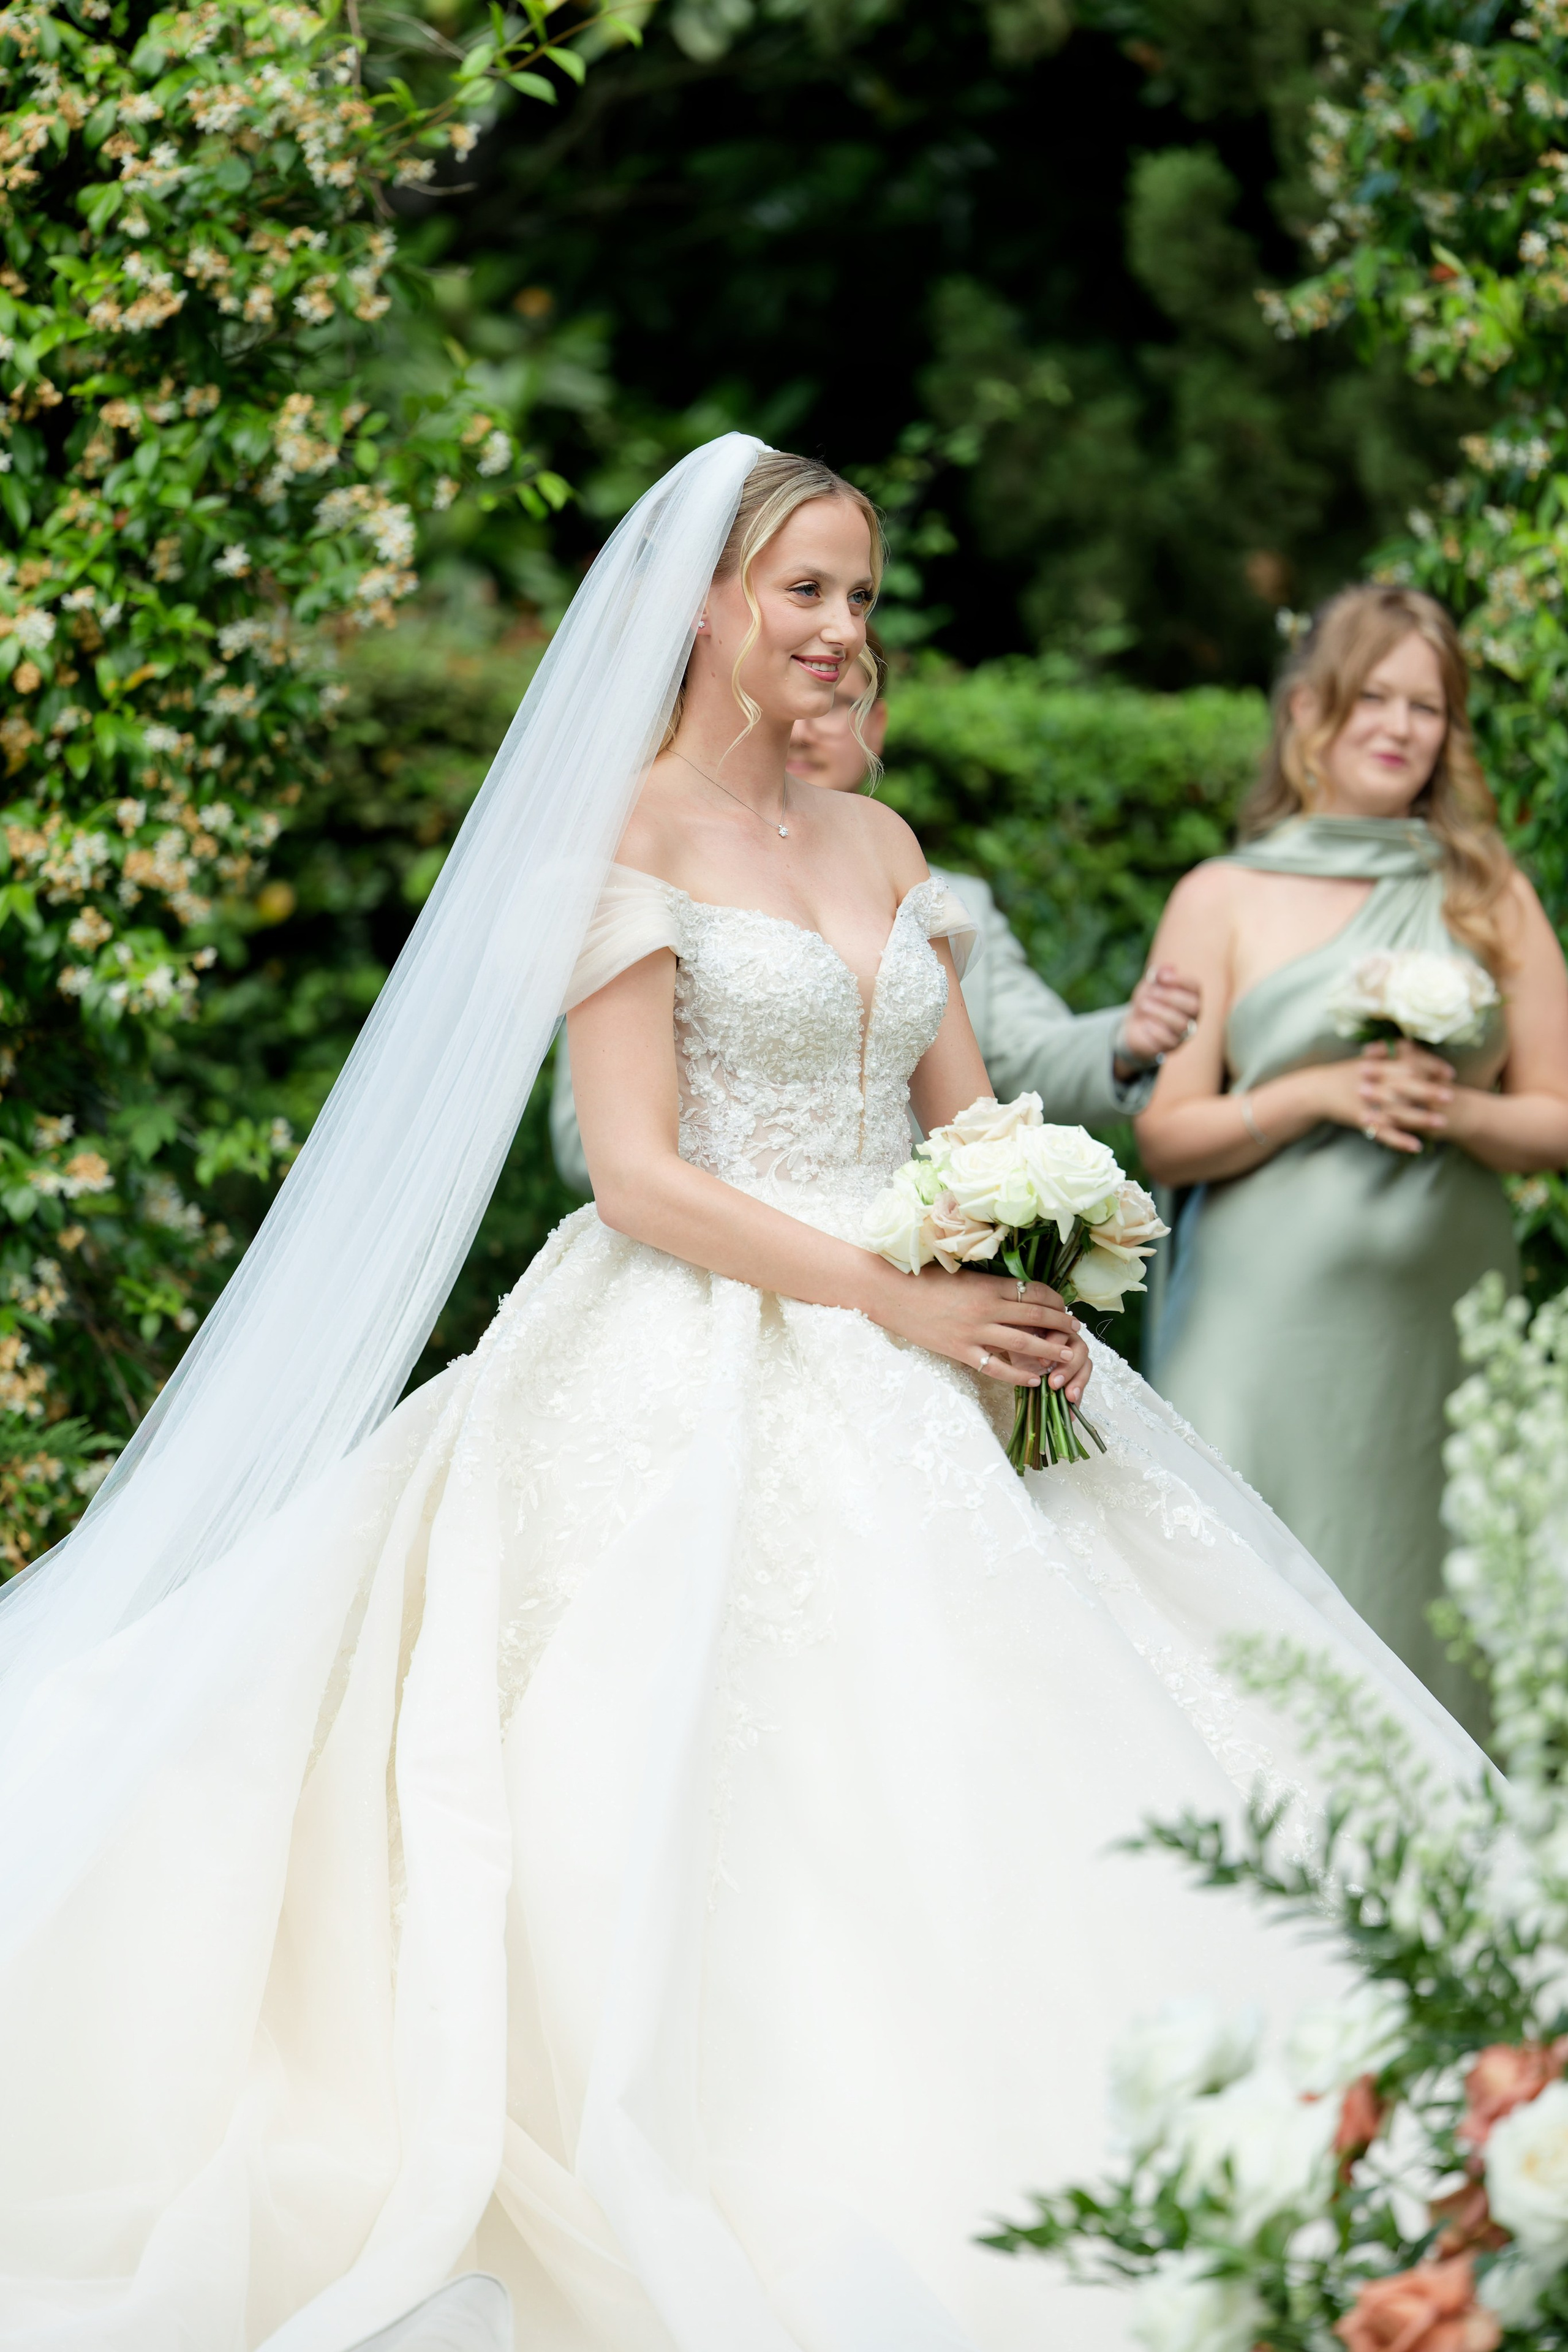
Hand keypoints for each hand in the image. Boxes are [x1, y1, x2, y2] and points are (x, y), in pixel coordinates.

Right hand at [874, 1268, 1093, 1403]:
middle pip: (1035, 1317)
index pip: (1033, 1292)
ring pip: (1022, 1343)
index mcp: (987, 1284)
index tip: (1065, 1305)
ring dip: (1049, 1349)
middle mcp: (986, 1308)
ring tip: (1067, 1355)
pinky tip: (1033, 1379)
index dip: (1054, 1300)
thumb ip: (988, 1282)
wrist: (890, 1292)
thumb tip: (1014, 1290)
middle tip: (1076, 1329)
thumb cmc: (923, 1278)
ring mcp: (974, 1332)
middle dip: (1061, 1324)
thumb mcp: (961, 1273)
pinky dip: (1017, 1374)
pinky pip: (996, 1367)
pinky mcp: (960, 1351)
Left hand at [1117, 965, 1201, 1071]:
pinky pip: (1170, 1041)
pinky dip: (1156, 1031)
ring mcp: (1183, 1033)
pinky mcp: (1171, 1047)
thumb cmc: (1148, 1002)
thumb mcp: (1150, 985)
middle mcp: (1192, 1016)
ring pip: (1182, 1025)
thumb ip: (1159, 974)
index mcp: (1190, 997)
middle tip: (1151, 992)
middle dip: (1171, 997)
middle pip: (1194, 1007)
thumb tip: (1167, 968)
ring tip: (1143, 1005)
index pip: (1195, 988)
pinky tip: (1145, 1024)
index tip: (1161, 977)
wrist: (1133, 1026)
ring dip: (1161, 1012)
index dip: (1180, 980)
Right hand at [1315, 1039, 1455, 1152]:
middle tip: (1451, 1096)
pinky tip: (1416, 1146)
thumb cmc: (1343, 1075)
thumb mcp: (1365, 1060)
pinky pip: (1382, 1132)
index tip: (1448, 1073)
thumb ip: (1388, 1053)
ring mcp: (1366, 1103)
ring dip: (1420, 1118)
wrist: (1315, 1091)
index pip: (1407, 1063)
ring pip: (1397, 1112)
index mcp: (1376, 1065)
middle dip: (1428, 1092)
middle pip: (1404, 1086)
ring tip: (1442, 1123)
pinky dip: (1399, 1140)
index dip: (1430, 1067)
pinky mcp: (1360, 1120)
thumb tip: (1414, 1047)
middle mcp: (1372, 1082)